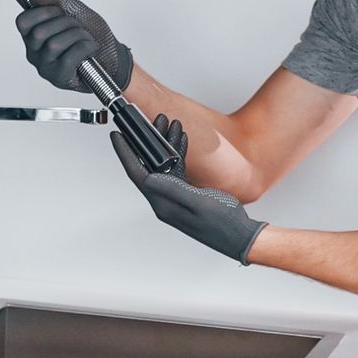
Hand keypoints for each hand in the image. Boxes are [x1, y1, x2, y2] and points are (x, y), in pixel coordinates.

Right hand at [14, 0, 133, 93]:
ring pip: (54, 44)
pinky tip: (91, 49)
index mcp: (32, 35)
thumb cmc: (92, 32)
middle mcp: (34, 53)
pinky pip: (69, 57)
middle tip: (78, 27)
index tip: (60, 12)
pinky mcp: (59, 78)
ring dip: (78, 36)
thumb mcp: (74, 8)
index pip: (23, 21)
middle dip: (66, 23)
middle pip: (40, 32)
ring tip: (86, 38)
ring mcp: (45, 67)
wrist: (113, 53)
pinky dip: (85, 48)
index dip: (43, 12)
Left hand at [111, 116, 266, 263]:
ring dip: (165, 144)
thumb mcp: (198, 203)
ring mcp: (175, 197)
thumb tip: (148, 177)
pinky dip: (177, 152)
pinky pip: (175, 169)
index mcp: (163, 204)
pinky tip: (181, 140)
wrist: (240, 236)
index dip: (125, 153)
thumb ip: (173, 190)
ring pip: (162, 165)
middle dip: (147, 141)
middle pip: (148, 165)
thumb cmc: (224, 224)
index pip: (137, 173)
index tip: (117, 135)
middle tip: (149, 122)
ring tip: (169, 124)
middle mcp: (165, 201)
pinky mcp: (185, 194)